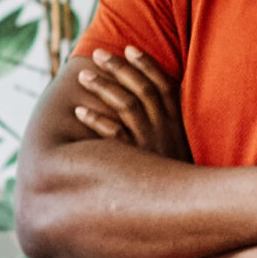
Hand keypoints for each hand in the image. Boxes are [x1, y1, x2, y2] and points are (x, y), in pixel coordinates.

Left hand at [73, 47, 188, 159]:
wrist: (176, 209)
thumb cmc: (167, 169)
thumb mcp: (175, 143)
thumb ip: (164, 120)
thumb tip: (144, 93)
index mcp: (177, 122)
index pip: (165, 85)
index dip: (148, 65)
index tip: (129, 49)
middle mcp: (166, 129)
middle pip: (143, 90)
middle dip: (120, 68)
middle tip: (97, 53)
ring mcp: (150, 144)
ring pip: (128, 106)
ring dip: (103, 87)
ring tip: (83, 75)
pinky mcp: (135, 160)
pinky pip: (114, 134)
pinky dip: (96, 120)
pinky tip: (79, 111)